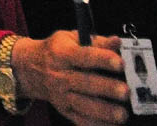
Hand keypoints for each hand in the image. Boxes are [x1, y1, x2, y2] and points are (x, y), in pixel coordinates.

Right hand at [12, 30, 128, 124]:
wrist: (31, 67)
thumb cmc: (57, 50)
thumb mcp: (71, 38)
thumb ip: (96, 41)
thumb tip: (117, 42)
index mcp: (62, 53)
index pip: (83, 56)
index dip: (102, 59)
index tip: (120, 63)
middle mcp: (59, 75)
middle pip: (84, 82)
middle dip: (106, 88)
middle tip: (125, 91)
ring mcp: (60, 94)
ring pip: (82, 104)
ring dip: (103, 111)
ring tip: (121, 114)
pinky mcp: (64, 109)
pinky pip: (80, 120)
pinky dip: (96, 124)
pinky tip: (111, 124)